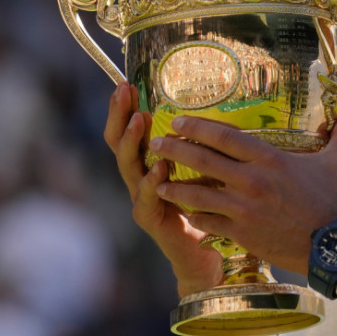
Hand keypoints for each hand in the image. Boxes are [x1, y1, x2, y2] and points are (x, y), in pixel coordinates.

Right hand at [102, 83, 222, 297]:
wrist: (206, 253)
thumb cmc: (208, 206)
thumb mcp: (207, 168)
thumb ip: (204, 144)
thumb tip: (216, 108)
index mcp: (151, 160)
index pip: (133, 129)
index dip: (127, 107)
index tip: (129, 83)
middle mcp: (140, 177)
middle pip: (120, 142)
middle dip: (120, 115)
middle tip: (122, 91)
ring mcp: (142, 198)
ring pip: (128, 166)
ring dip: (132, 142)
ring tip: (138, 121)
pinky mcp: (150, 219)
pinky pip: (146, 198)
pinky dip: (151, 182)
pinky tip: (157, 168)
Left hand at [149, 113, 336, 274]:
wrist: (334, 246)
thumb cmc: (335, 202)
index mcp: (270, 159)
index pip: (225, 137)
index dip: (198, 127)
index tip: (177, 121)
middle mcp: (251, 181)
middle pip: (203, 160)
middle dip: (175, 150)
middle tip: (156, 143)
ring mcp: (243, 209)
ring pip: (198, 194)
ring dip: (175, 186)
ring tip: (158, 181)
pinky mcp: (241, 233)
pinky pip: (208, 222)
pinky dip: (194, 215)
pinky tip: (184, 211)